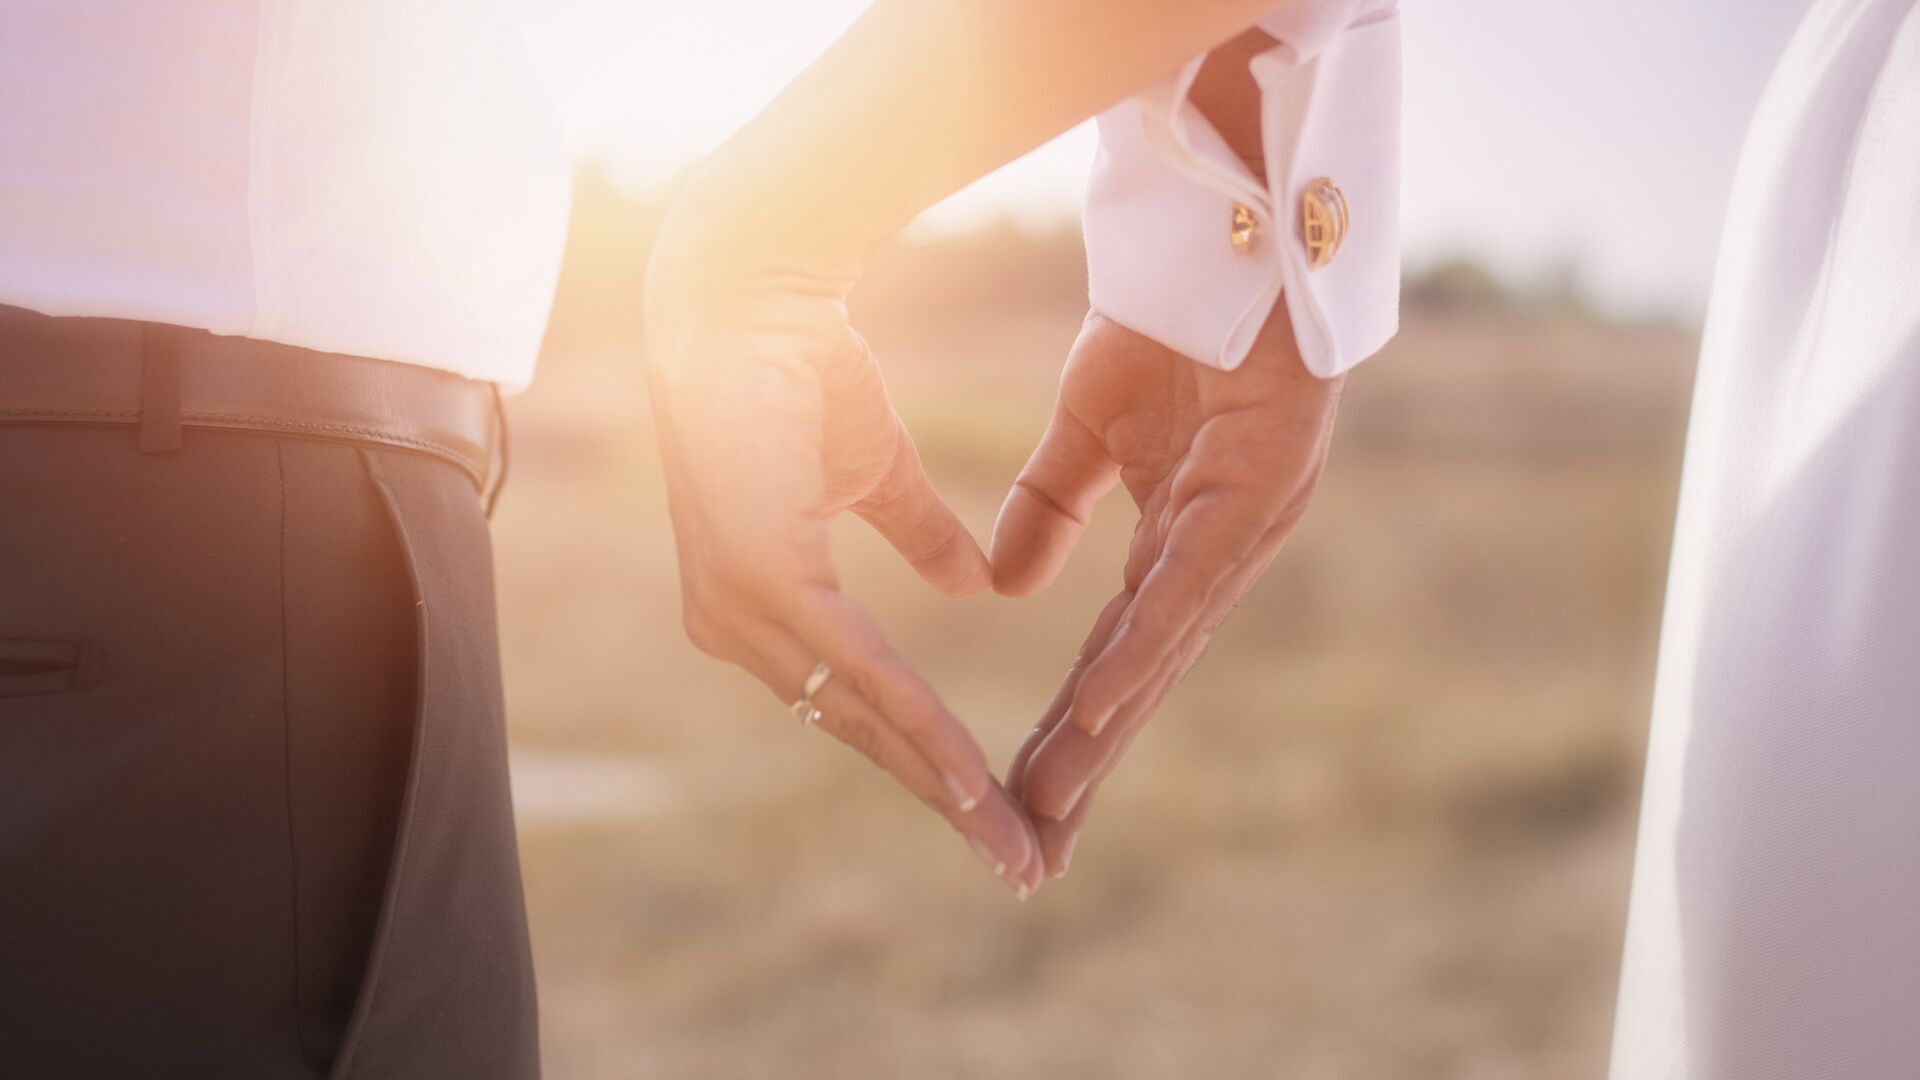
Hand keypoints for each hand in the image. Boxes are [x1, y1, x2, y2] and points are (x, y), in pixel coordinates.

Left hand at [643, 212, 1044, 898]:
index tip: (997, 809)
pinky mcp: (756, 582)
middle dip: (946, 802)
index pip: (857, 700)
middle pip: (861, 730)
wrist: (753, 290)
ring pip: (863, 716)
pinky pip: (855, 670)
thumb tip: (969, 587)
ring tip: (1010, 842)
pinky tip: (968, 778)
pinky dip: (919, 724)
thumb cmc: (802, 368)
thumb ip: (915, 534)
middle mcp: (740, 626)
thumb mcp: (876, 471)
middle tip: (1018, 863)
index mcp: (764, 603)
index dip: (929, 758)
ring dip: (943, 785)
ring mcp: (738, 611)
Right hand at [992, 307, 1343, 876]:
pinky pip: (1188, 585)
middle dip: (1082, 768)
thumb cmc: (1170, 319)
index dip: (1068, 732)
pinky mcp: (1254, 492)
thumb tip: (1004, 588)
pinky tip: (1101, 711)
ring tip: (1052, 803)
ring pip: (1161, 653)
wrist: (1230, 228)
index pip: (1111, 658)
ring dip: (1103, 733)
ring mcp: (1240, 528)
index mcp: (1176, 543)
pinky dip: (1143, 650)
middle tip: (1031, 852)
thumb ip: (1048, 506)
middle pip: (1138, 680)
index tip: (1016, 801)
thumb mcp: (1084, 428)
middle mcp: (1213, 555)